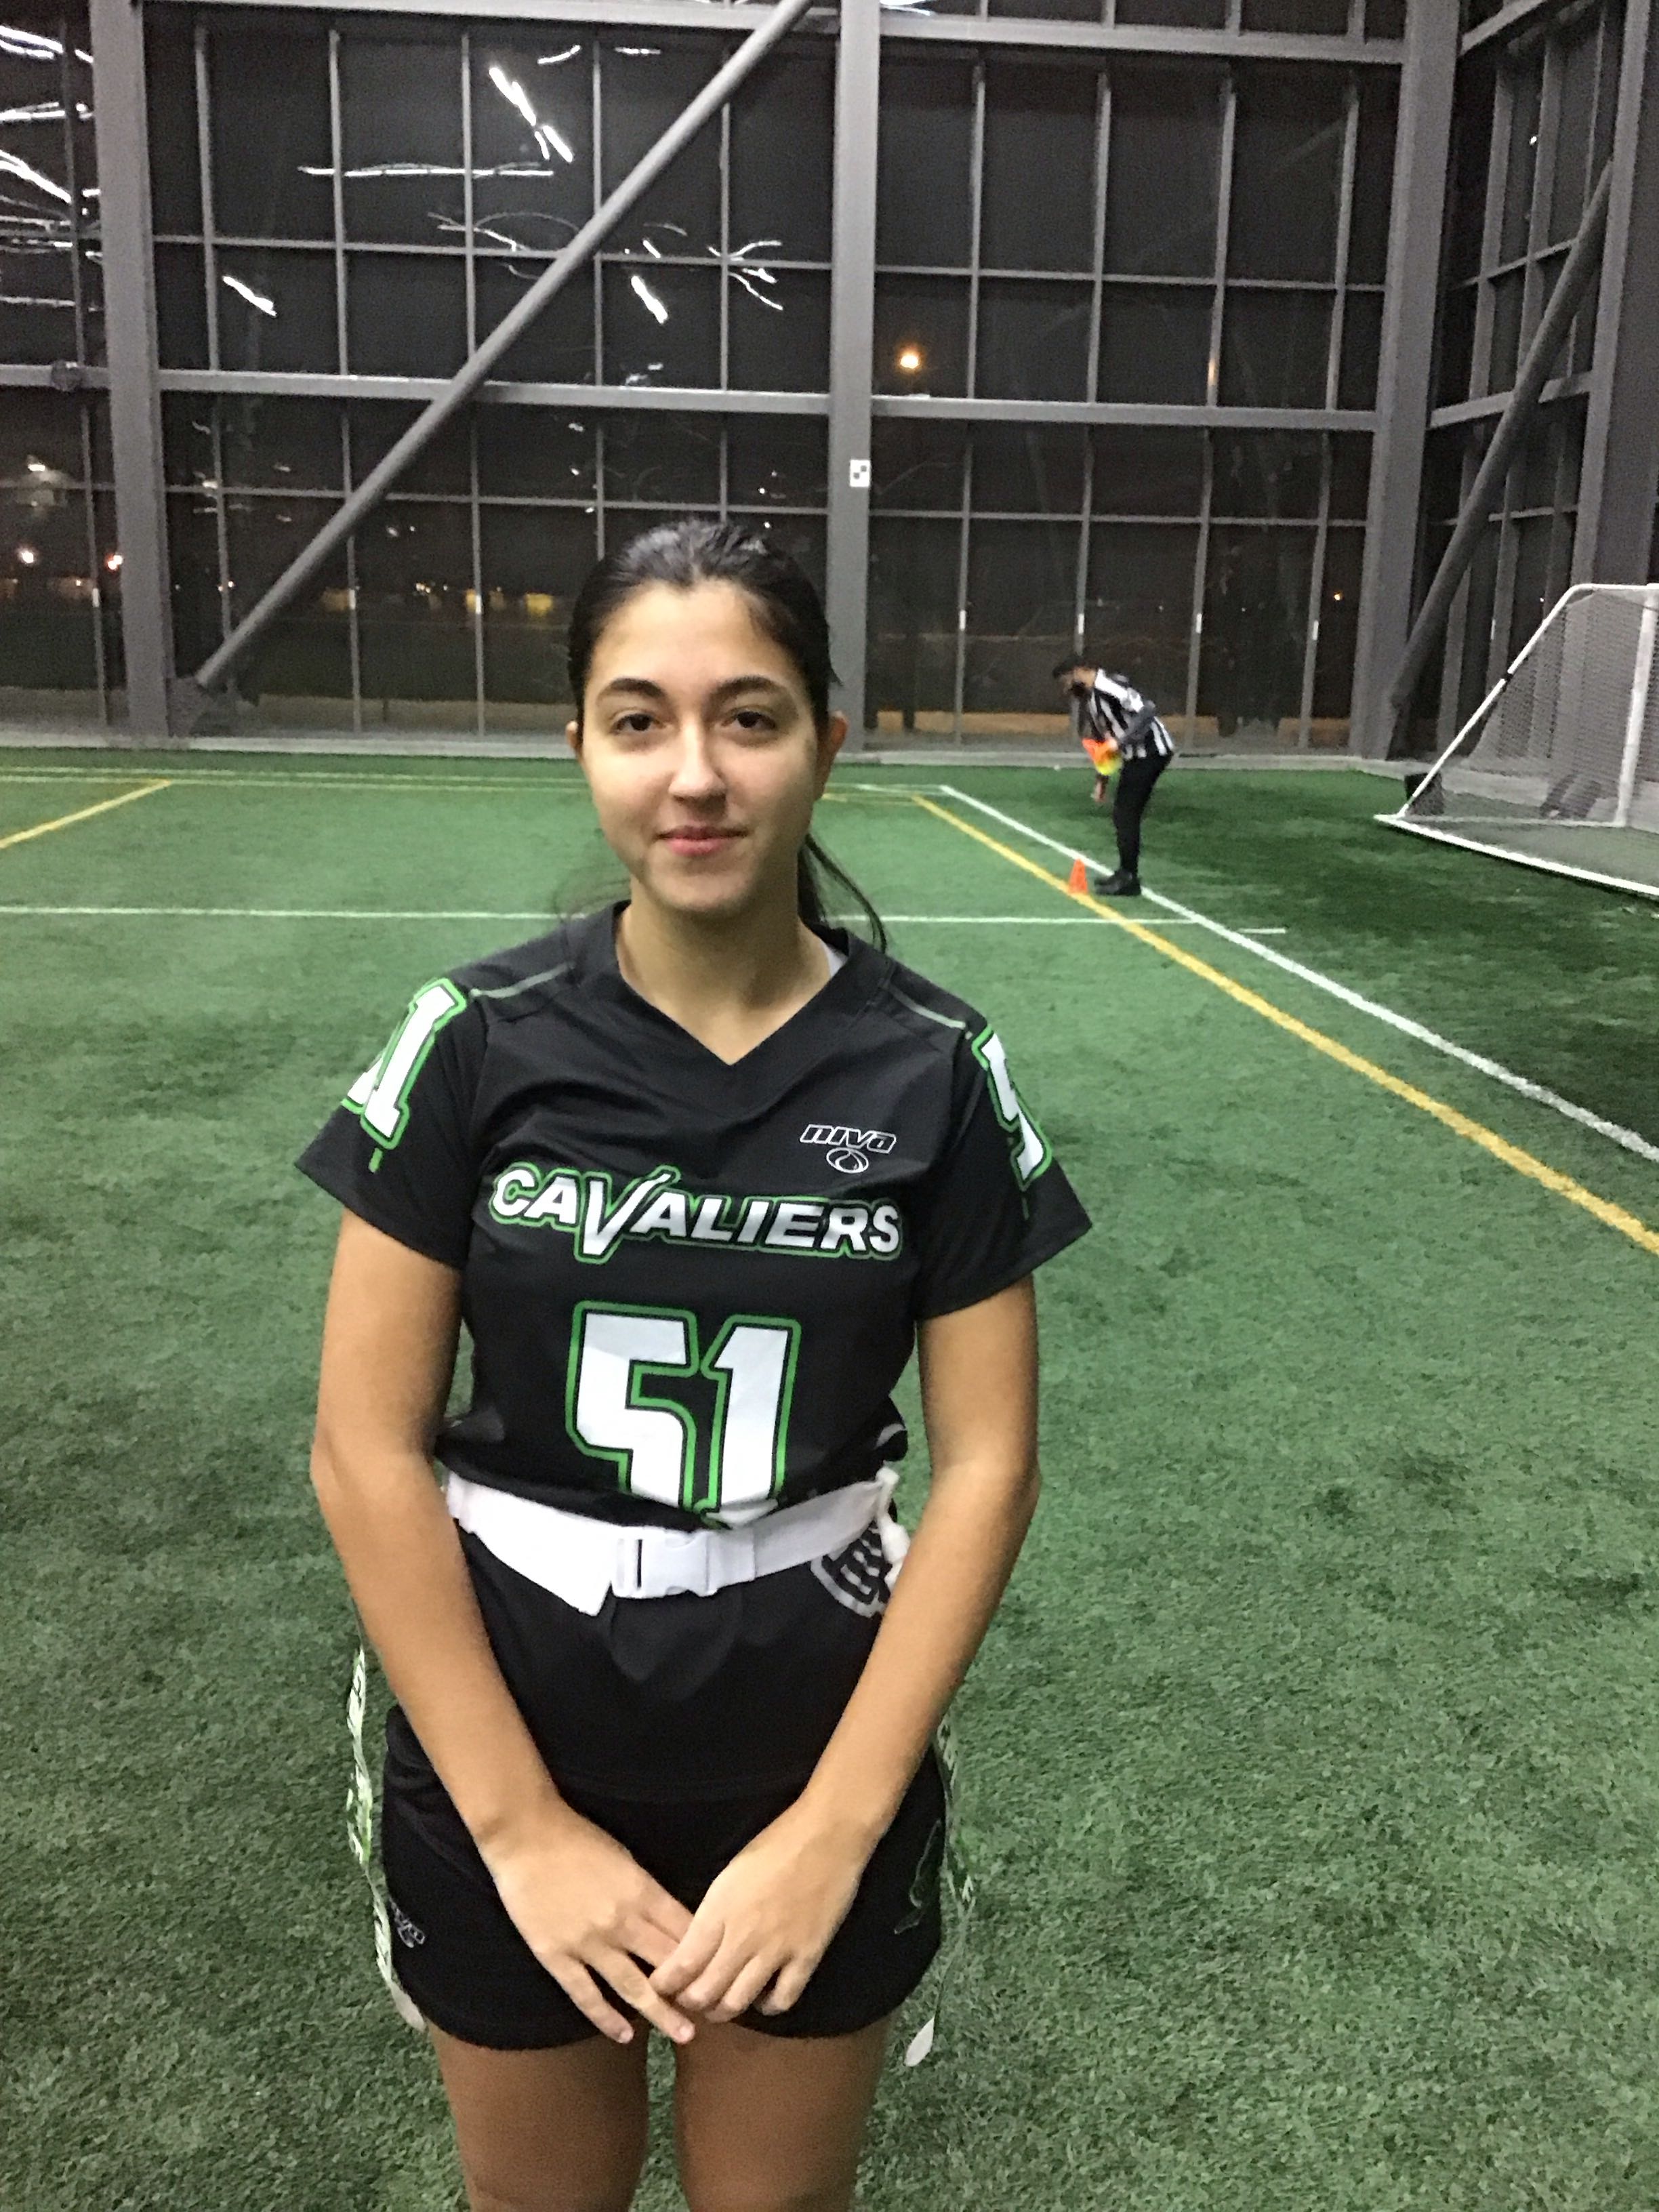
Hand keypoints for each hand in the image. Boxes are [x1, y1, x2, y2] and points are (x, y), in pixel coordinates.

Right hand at [481, 1806, 698, 2044]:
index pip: (685, 1931)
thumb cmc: (578, 1839)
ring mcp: (588, 1943)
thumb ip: (647, 1892)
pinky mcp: (556, 1956)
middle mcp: (621, 1922)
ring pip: (633, 1988)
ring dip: (661, 2013)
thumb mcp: (625, 1857)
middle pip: (667, 1963)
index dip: (706, 1954)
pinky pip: (586, 1995)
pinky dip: (607, 2019)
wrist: (526, 1835)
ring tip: (685, 2034)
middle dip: (692, 1988)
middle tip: (713, 2009)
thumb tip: (671, 1920)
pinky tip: (625, 2035)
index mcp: (641, 1891)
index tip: (721, 1972)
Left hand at [649, 1799, 872, 2023]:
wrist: (826, 1835)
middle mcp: (743, 1937)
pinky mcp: (807, 1956)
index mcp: (719, 1910)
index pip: (682, 1963)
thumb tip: (697, 1943)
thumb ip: (713, 1912)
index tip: (659, 1988)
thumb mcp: (730, 1874)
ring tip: (719, 2007)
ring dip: (723, 2011)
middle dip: (690, 2003)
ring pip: (739, 2002)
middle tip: (688, 2001)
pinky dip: (769, 2007)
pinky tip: (764, 2000)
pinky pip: (783, 1999)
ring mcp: (776, 1950)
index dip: (665, 1985)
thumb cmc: (775, 1844)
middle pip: (705, 1991)